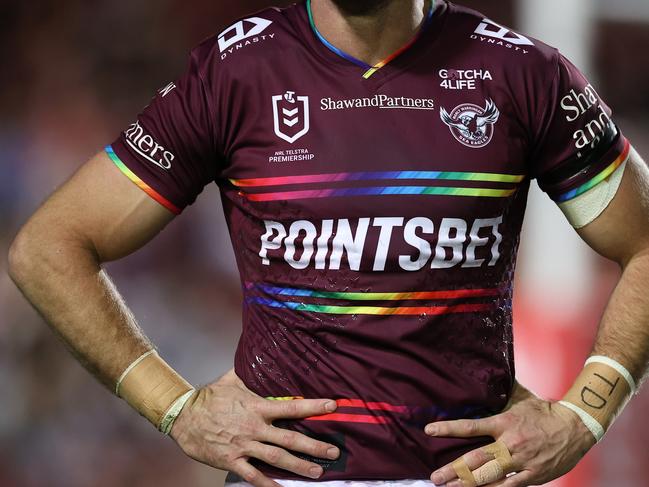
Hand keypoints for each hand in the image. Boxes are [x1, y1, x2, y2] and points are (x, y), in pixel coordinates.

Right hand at [170, 369, 339, 486]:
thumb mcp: (231, 379)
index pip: (291, 407)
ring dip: (299, 466)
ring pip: (277, 459)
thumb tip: (259, 353)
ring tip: (318, 472)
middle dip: (314, 446)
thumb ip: (249, 373)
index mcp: (257, 407)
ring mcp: (244, 445)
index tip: (332, 407)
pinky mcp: (232, 461)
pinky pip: (253, 476)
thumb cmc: (208, 398)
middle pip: (290, 439)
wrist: (182, 416)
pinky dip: (268, 485)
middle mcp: (254, 428)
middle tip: (334, 452)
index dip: (314, 406)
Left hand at [424, 382, 595, 485]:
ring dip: (468, 484)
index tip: (429, 430)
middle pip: (475, 459)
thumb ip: (500, 392)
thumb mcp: (520, 398)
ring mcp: (521, 462)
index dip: (448, 428)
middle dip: (453, 470)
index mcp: (504, 423)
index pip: (470, 426)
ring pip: (489, 477)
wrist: (576, 426)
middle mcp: (509, 443)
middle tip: (435, 477)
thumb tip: (486, 371)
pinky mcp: (533, 476)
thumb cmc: (544, 411)